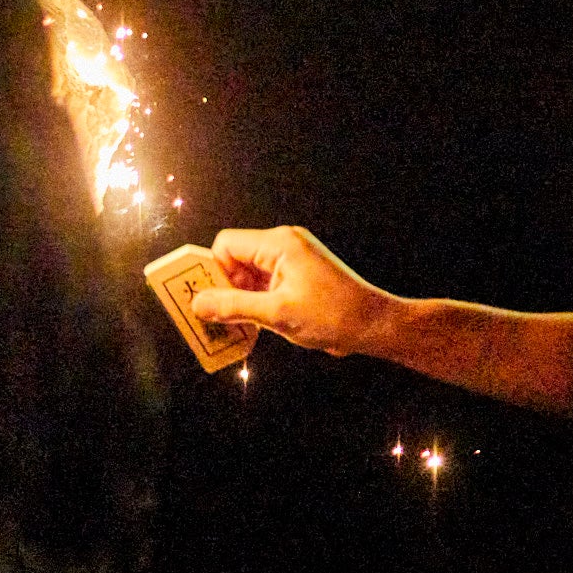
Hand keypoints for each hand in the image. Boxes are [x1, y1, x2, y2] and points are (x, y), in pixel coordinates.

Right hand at [190, 226, 393, 356]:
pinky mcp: (298, 278)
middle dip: (222, 288)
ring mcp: (292, 261)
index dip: (213, 271)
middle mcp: (284, 246)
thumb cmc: (334, 314)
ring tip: (234, 328)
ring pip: (249, 275)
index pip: (226, 245)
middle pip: (235, 259)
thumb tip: (198, 303)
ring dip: (238, 300)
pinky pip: (265, 285)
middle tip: (214, 318)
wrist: (374, 324)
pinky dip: (255, 303)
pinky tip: (253, 327)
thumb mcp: (277, 313)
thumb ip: (234, 306)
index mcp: (279, 244)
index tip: (206, 300)